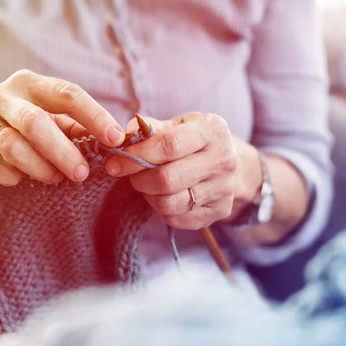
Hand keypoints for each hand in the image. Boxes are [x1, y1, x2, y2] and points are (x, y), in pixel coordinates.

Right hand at [0, 69, 124, 184]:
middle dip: (63, 151)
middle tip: (81, 174)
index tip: (115, 139)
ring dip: (38, 166)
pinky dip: (8, 175)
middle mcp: (1, 95)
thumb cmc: (19, 130)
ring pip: (11, 144)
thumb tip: (113, 141)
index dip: (94, 116)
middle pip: (35, 121)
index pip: (67, 93)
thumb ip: (75, 129)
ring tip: (53, 179)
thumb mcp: (48, 122)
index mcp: (29, 84)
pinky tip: (18, 181)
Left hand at [105, 113, 260, 229]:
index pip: (169, 145)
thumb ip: (150, 129)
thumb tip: (123, 137)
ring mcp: (224, 188)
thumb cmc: (194, 141)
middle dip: (139, 179)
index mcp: (213, 130)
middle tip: (130, 176)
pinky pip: (177, 219)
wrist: (231, 165)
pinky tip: (161, 197)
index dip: (136, 155)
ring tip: (146, 185)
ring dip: (149, 196)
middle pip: (168, 179)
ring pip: (170, 203)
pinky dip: (160, 210)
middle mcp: (224, 160)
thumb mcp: (177, 125)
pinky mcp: (219, 211)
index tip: (115, 162)